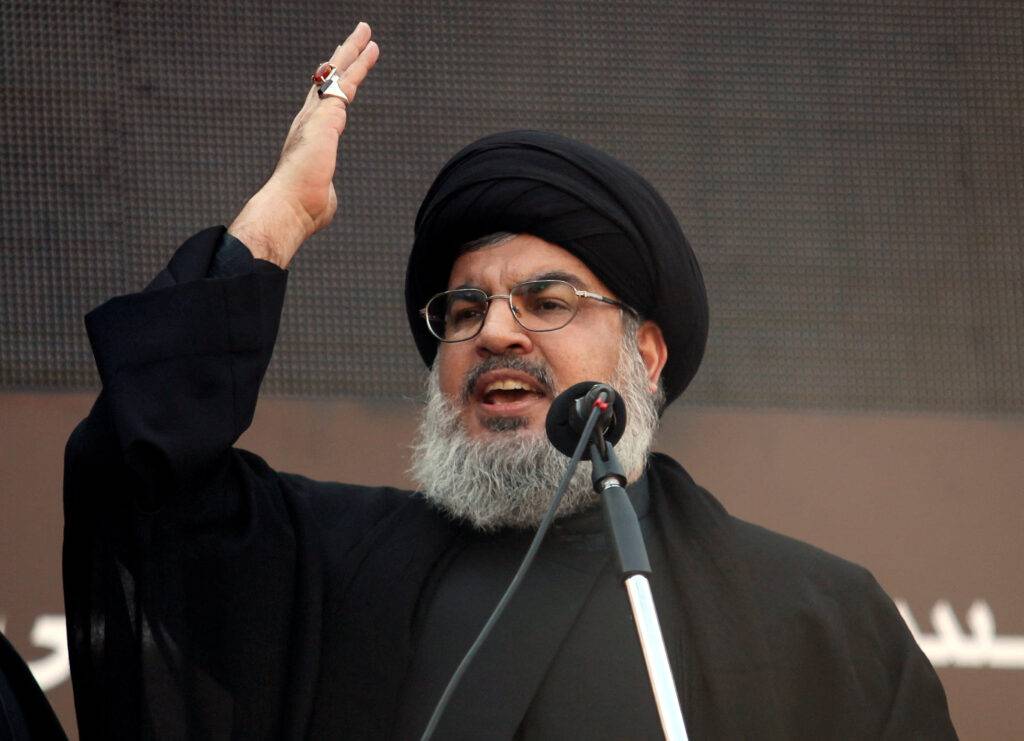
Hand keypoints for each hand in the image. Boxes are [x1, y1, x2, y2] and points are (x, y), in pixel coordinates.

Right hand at [229, 22, 379, 266]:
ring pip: (336, 75)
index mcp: (306, 139)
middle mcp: (307, 122)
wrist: (289, 208)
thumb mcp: (320, 196)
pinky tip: (370, 49)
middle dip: (340, 60)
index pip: (322, 106)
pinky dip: (359, 63)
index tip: (341, 73)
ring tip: (365, 33)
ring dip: (352, 52)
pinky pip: (347, 81)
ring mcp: (315, 116)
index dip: (332, 88)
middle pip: (326, 82)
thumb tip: (323, 197)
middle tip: (353, 41)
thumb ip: (324, 189)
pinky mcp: (326, 116)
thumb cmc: (303, 209)